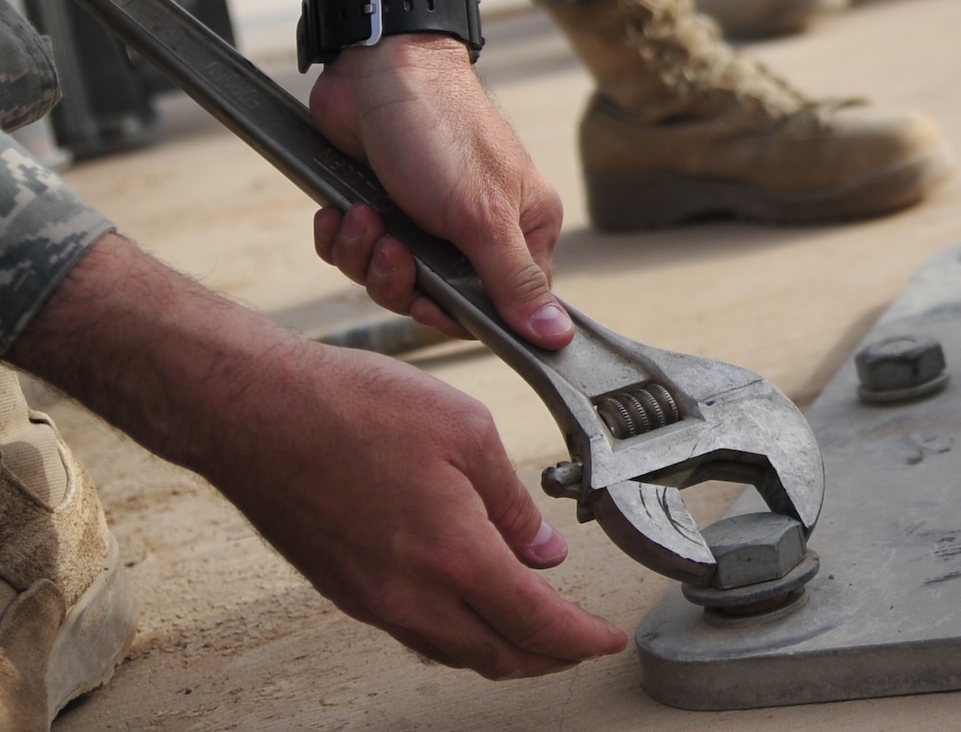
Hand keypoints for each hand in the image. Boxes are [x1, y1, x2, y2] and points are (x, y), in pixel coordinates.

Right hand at [211, 340, 626, 677]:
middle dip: (550, 657)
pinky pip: (416, 632)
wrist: (251, 411)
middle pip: (497, 655)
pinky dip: (458, 633)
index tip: (606, 640)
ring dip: (503, 650)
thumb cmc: (349, 407)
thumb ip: (512, 501)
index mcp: (452, 556)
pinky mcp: (345, 590)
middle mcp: (409, 594)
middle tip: (581, 642)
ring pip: (454, 651)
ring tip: (537, 630)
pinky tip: (471, 606)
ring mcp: (371, 599)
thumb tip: (544, 551)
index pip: (535, 624)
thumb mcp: (464, 430)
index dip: (581, 640)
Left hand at [308, 0, 566, 348]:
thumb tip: (558, 338)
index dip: (459, 314)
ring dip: (366, 256)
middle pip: (438, 300)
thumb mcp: (483, 216)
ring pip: (391, 278)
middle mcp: (479, 228)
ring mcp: (427, 218)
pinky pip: (357, 253)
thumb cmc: (443, 130)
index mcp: (523, 228)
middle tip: (392, 249)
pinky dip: (342, 238)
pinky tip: (340, 211)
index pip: (504, 306)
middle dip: (400, 280)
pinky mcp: (383, 205)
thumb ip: (515, 282)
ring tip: (363, 218)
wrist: (380, 66)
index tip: (432, 302)